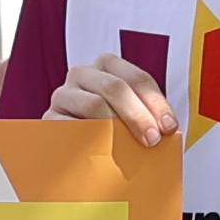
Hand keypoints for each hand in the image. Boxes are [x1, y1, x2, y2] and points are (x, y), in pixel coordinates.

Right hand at [43, 53, 177, 147]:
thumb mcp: (130, 116)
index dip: (156, 103)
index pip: (137, 78)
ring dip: (117, 128)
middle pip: (115, 88)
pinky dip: (92, 139)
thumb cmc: (112, 131)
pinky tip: (104, 152)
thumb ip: (146, 116)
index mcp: (107, 66)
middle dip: (138, 115)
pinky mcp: (50, 118)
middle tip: (152, 140)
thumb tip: (167, 131)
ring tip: (130, 149)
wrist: (73, 151)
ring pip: (94, 105)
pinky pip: (72, 127)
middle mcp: (82, 73)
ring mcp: (63, 94)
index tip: (169, 128)